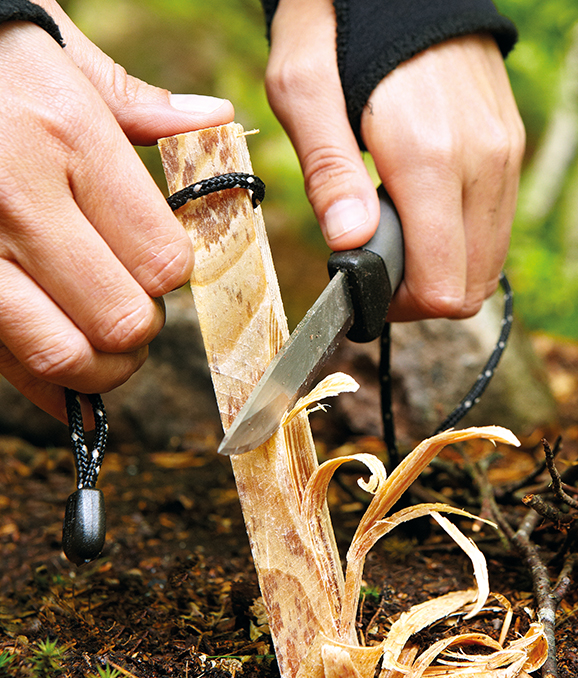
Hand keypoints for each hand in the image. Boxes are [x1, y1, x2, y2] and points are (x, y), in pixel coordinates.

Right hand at [0, 2, 233, 421]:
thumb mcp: (57, 50)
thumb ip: (137, 101)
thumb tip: (214, 118)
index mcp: (68, 139)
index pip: (162, 257)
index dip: (174, 275)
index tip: (161, 264)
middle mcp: (19, 200)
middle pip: (124, 318)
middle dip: (143, 327)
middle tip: (137, 309)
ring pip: (65, 355)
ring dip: (102, 366)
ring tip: (106, 342)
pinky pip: (9, 364)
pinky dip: (49, 383)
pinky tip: (66, 367)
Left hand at [264, 0, 523, 320]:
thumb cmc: (341, 24)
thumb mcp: (304, 86)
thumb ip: (328, 170)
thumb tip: (351, 243)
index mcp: (430, 156)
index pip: (444, 286)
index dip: (404, 307)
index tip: (368, 289)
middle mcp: (482, 161)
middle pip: (471, 287)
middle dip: (423, 297)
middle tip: (379, 269)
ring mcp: (505, 154)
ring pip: (489, 262)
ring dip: (444, 271)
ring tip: (397, 238)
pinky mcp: (511, 146)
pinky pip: (496, 226)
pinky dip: (462, 241)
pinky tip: (424, 213)